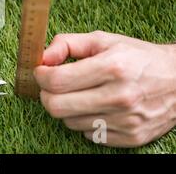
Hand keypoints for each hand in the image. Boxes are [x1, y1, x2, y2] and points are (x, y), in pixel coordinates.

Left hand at [34, 31, 175, 146]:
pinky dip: (85, 121)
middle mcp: (119, 97)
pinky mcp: (130, 138)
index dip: (40, 76)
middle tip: (53, 86)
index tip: (41, 71)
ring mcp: (125, 121)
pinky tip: (97, 107)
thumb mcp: (104, 40)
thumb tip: (43, 57)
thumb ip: (68, 43)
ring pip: (69, 122)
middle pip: (57, 107)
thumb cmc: (138, 57)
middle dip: (46, 95)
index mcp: (111, 67)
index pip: (57, 81)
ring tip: (80, 94)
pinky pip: (88, 134)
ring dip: (67, 108)